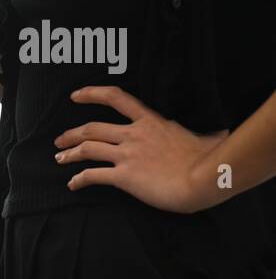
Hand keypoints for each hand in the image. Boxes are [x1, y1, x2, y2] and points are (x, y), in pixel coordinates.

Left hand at [55, 85, 230, 213]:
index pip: (117, 98)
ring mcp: (127, 155)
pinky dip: (79, 179)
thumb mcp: (204, 135)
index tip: (76, 95)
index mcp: (151, 121)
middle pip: (92, 128)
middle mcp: (134, 134)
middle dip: (71, 134)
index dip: (92, 94)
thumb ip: (198, 132)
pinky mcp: (124, 176)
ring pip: (88, 149)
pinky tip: (72, 184)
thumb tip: (218, 134)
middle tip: (59, 140)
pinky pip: (93, 175)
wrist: (207, 177)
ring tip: (59, 159)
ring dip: (69, 154)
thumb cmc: (210, 158)